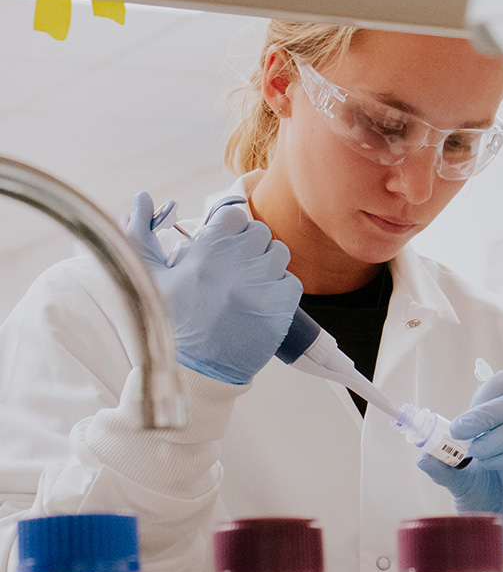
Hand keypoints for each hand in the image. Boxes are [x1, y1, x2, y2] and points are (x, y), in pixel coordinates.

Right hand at [127, 192, 301, 383]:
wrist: (194, 373)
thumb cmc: (170, 323)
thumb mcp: (148, 277)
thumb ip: (142, 233)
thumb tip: (143, 198)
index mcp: (207, 250)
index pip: (234, 215)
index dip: (229, 229)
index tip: (223, 246)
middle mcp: (237, 263)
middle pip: (259, 233)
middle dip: (248, 246)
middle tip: (235, 269)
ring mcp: (262, 286)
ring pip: (279, 254)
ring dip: (266, 266)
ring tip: (248, 287)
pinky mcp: (280, 310)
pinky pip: (292, 283)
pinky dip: (280, 290)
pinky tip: (261, 303)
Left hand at [417, 370, 502, 553]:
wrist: (501, 532)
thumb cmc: (484, 498)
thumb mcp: (457, 481)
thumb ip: (442, 467)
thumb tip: (422, 456)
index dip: (492, 387)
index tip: (469, 405)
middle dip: (485, 412)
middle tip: (458, 430)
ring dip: (499, 434)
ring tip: (476, 453)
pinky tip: (490, 464)